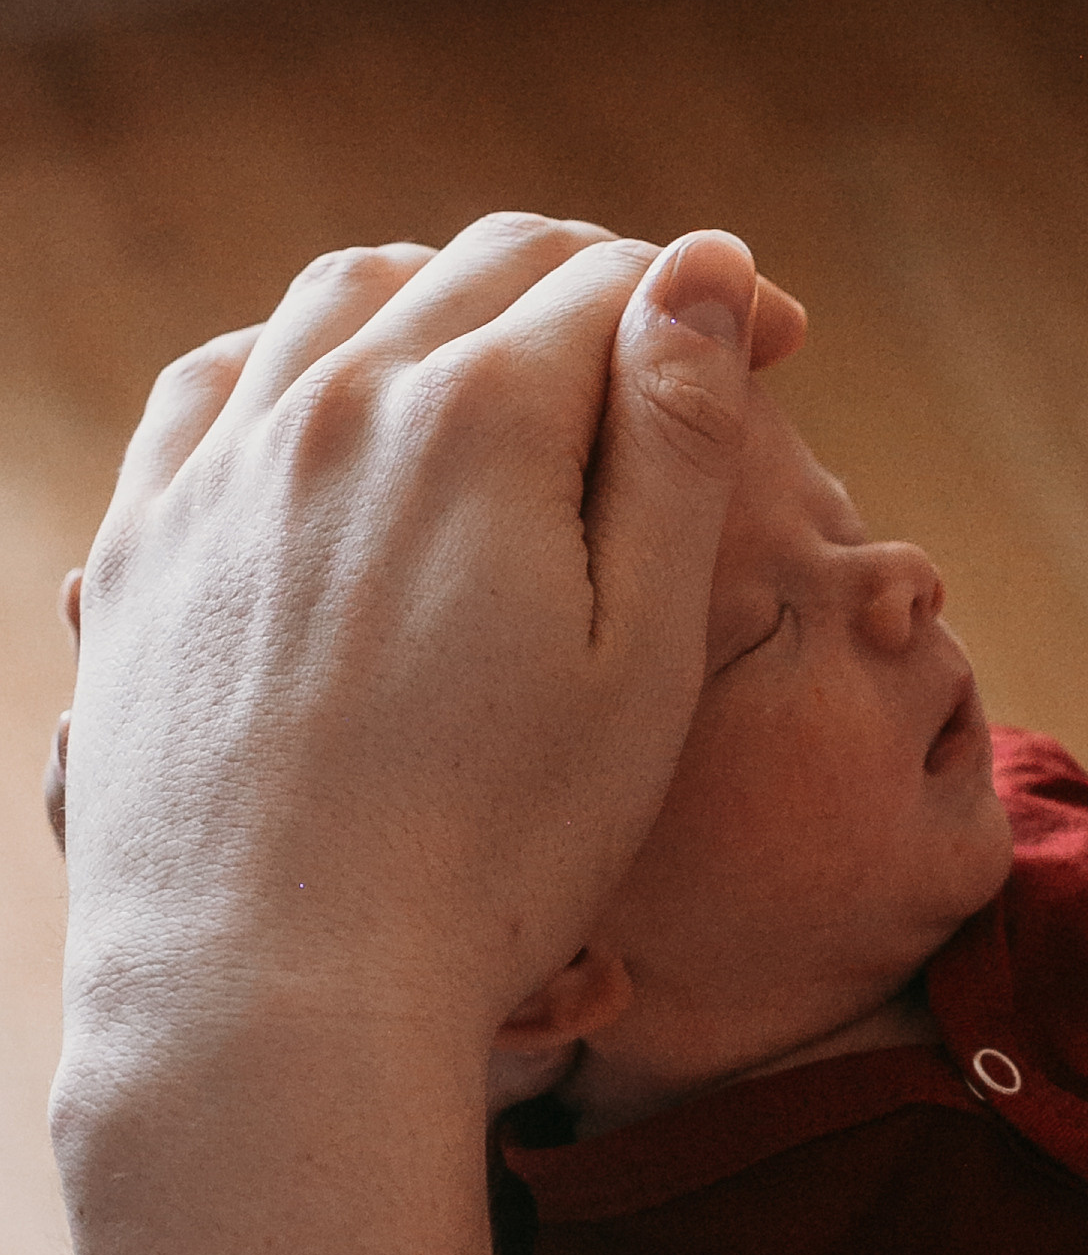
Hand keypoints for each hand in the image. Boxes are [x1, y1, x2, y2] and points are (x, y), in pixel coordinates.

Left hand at [52, 214, 790, 1114]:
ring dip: (447, 293)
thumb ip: (679, 446)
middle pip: (481, 266)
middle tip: (668, 341)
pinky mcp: (145, 542)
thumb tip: (705, 269)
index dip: (710, 298)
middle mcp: (334, 402)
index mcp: (477, 420)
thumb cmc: (495, 849)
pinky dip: (299, 355)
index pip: (612, 284)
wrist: (274, 988)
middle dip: (594, 277)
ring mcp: (221, 468)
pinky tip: (337, 402)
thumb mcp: (641, 657)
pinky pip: (216, 383)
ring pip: (342, 297)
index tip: (776, 343)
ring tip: (513, 351)